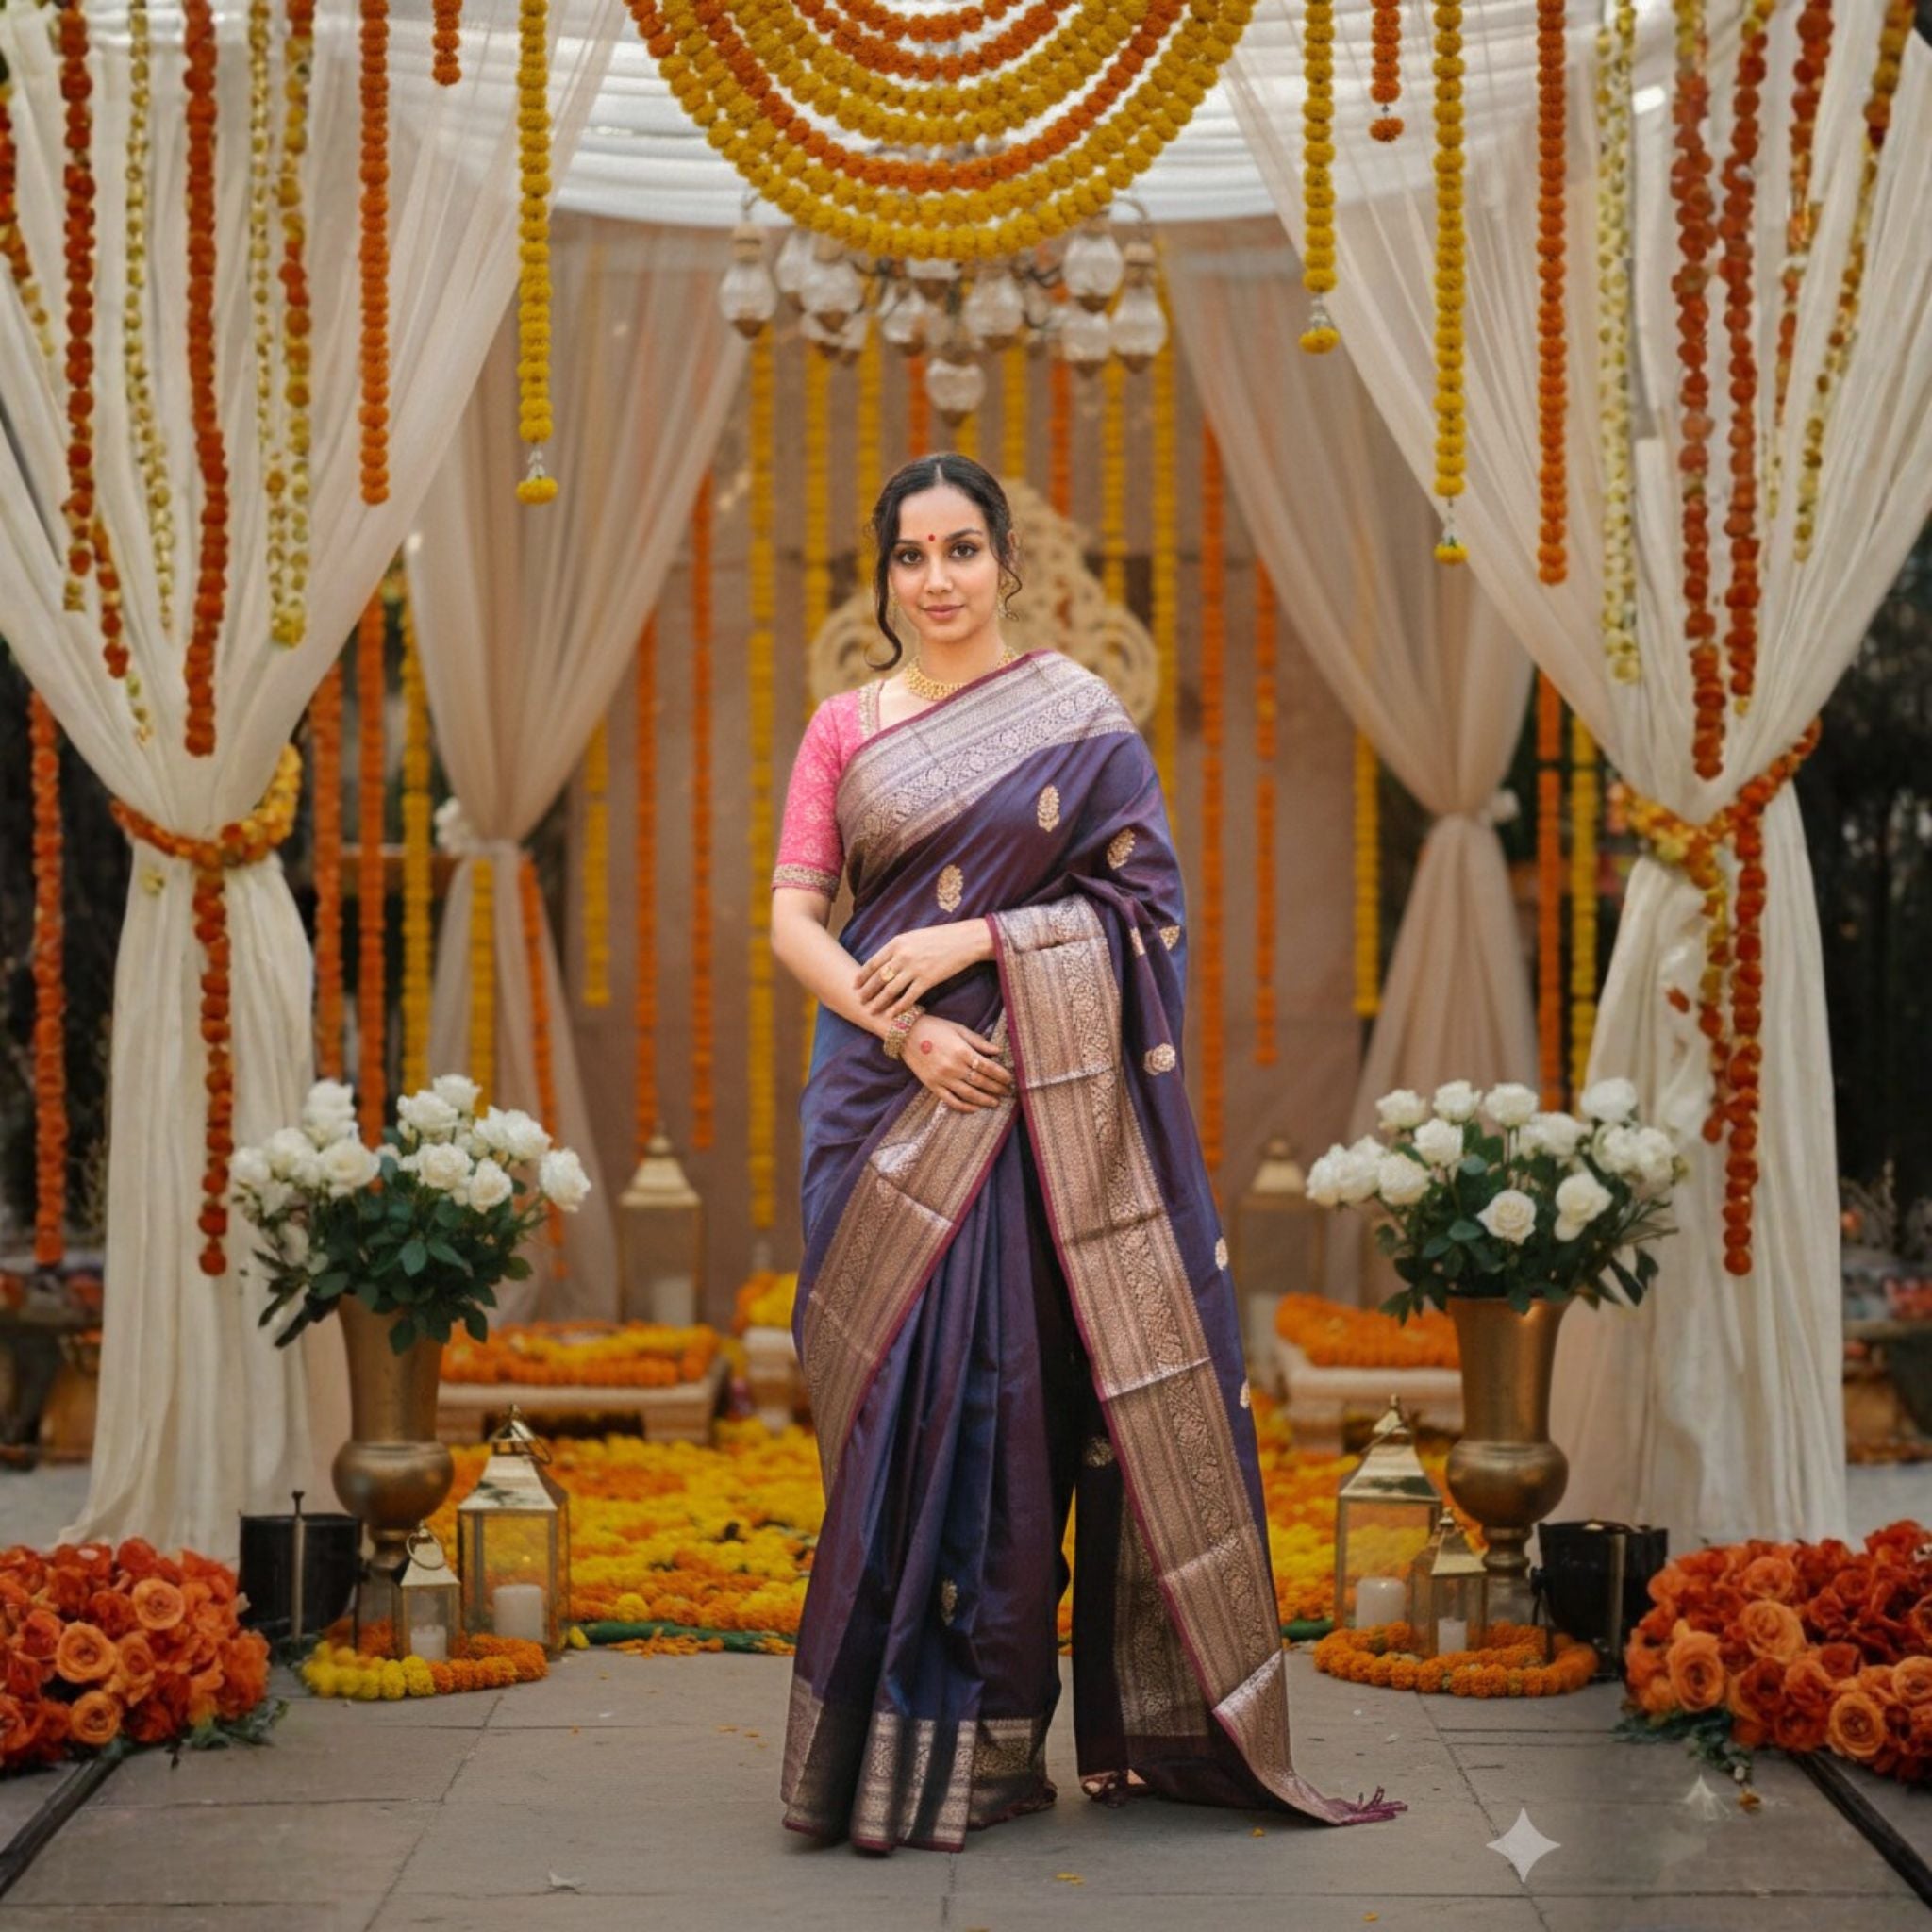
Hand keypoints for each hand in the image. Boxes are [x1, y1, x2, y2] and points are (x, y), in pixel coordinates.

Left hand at [854, 920, 992, 1022]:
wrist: (964, 940)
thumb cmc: (939, 938)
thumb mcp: (914, 937)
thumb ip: (898, 948)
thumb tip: (884, 961)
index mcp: (897, 943)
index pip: (873, 963)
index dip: (862, 976)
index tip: (855, 985)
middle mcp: (902, 955)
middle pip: (878, 978)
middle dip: (867, 992)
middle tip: (859, 1001)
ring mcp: (914, 968)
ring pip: (890, 990)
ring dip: (878, 1002)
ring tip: (871, 1011)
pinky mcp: (927, 980)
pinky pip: (908, 997)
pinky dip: (898, 1007)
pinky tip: (892, 1014)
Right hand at [903, 1015, 1015, 1113]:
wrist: (906, 1033)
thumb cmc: (935, 1028)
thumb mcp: (959, 1029)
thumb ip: (979, 1041)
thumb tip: (998, 1051)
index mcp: (962, 1051)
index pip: (988, 1067)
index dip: (1001, 1075)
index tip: (1009, 1079)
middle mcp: (954, 1067)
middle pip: (981, 1082)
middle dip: (997, 1088)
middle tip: (1007, 1091)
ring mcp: (942, 1078)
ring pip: (969, 1095)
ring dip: (985, 1100)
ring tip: (995, 1102)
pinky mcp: (932, 1086)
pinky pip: (951, 1101)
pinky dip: (964, 1107)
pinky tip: (975, 1108)